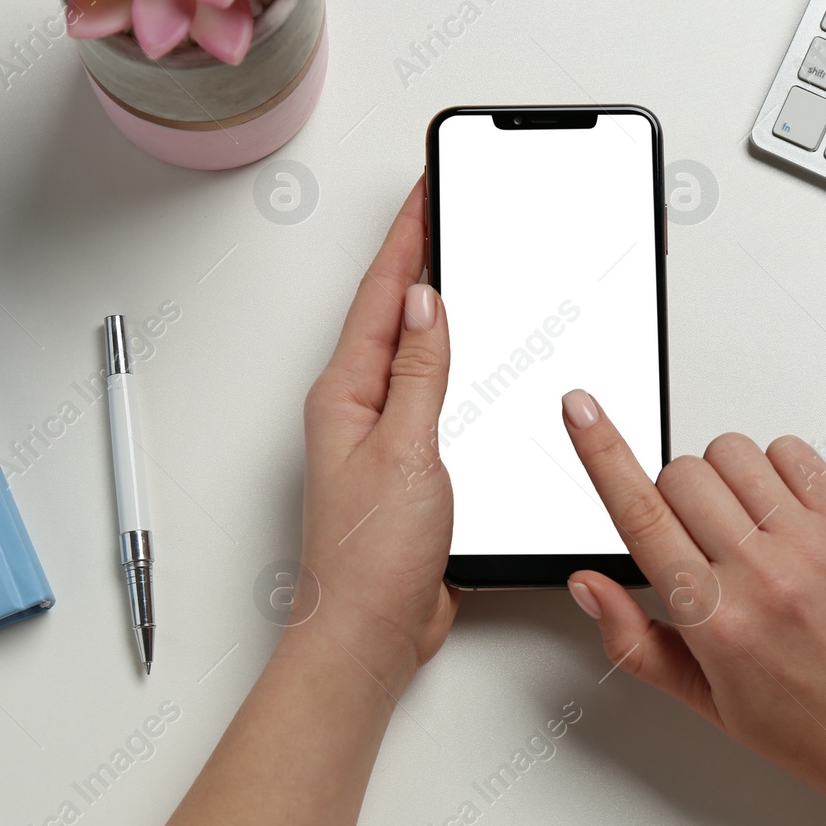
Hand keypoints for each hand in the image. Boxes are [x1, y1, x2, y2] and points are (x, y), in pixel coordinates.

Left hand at [287, 178, 457, 688]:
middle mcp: (359, 408)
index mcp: (347, 393)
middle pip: (395, 316)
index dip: (408, 238)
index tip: (430, 192)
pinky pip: (434, 399)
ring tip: (464, 265)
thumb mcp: (405, 451)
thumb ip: (421, 375)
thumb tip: (429, 304)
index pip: (383, 295)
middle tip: (447, 211)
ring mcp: (383, 436)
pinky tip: (477, 364)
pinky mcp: (410, 467)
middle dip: (421, 259)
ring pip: (417, 356)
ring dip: (441, 312)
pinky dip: (458, 371)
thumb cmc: (369, 558)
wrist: (368, 634)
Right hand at [561, 389, 825, 811]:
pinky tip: (780, 511)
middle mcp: (761, 576)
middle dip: (672, 494)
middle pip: (681, 473)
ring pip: (733, 451)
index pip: (639, 513)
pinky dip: (775, 466)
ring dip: (721, 475)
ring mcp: (811, 546)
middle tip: (697, 538)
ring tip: (742, 523)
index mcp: (714, 621)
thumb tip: (588, 586)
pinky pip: (794, 452)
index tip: (581, 408)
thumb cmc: (806, 726)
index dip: (600, 450)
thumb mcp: (702, 698)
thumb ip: (633, 639)